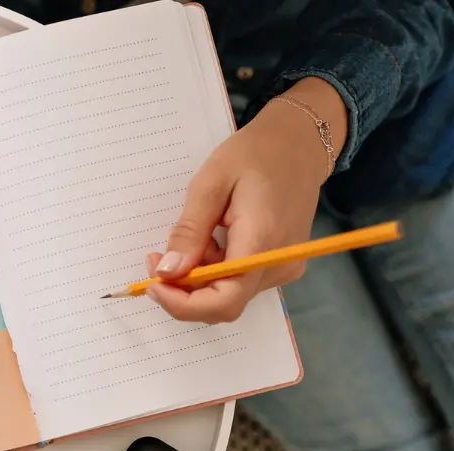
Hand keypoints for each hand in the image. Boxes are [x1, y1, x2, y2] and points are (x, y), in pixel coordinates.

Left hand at [146, 77, 347, 322]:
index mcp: (263, 242)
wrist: (299, 143)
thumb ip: (189, 232)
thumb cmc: (254, 154)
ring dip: (198, 278)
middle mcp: (278, 264)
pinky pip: (240, 282)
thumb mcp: (210, 184)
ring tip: (191, 238)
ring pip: (229, 295)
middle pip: (224, 304)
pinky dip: (216, 271)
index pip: (224, 301)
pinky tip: (211, 241)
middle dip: (184, 291)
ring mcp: (283, 268)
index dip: (184, 304)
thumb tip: (167, 272)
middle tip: (157, 259)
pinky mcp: (282, 265)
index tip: (154, 284)